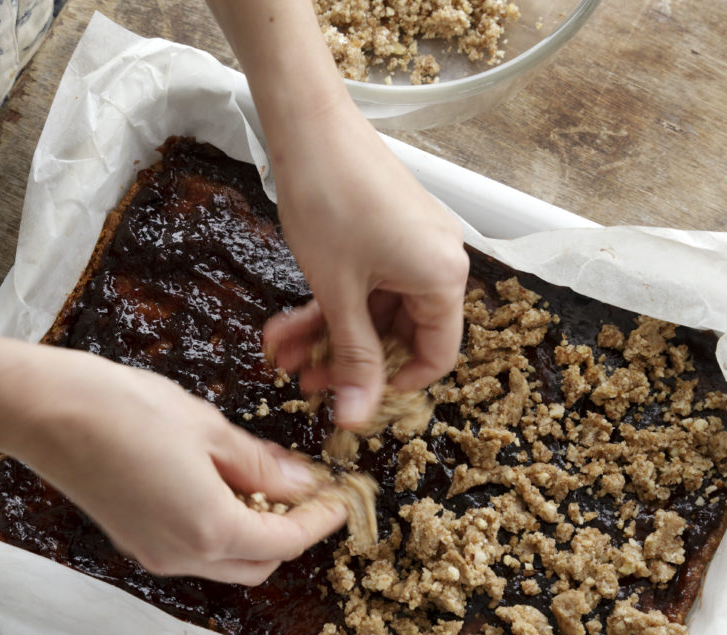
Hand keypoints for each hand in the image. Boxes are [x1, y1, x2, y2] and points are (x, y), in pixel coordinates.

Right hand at [5, 344, 347, 584]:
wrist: (47, 411)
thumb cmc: (124, 410)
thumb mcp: (208, 428)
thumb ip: (259, 463)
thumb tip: (298, 481)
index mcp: (211, 528)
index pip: (286, 540)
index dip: (319, 520)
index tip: (339, 500)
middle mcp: (183, 555)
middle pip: (259, 562)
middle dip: (290, 532)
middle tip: (308, 492)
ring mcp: (154, 552)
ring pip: (225, 560)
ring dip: (255, 533)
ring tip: (268, 484)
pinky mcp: (133, 539)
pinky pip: (193, 550)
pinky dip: (221, 529)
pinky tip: (224, 487)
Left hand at [263, 107, 468, 428]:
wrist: (309, 126)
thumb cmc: (329, 200)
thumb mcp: (338, 292)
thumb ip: (352, 357)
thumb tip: (357, 417)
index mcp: (443, 280)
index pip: (436, 355)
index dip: (394, 384)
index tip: (353, 397)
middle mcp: (438, 262)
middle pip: (399, 333)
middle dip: (347, 358)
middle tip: (303, 379)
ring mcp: (412, 244)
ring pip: (373, 309)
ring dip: (328, 333)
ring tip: (282, 352)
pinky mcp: (388, 230)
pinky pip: (366, 281)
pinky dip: (331, 302)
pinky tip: (287, 323)